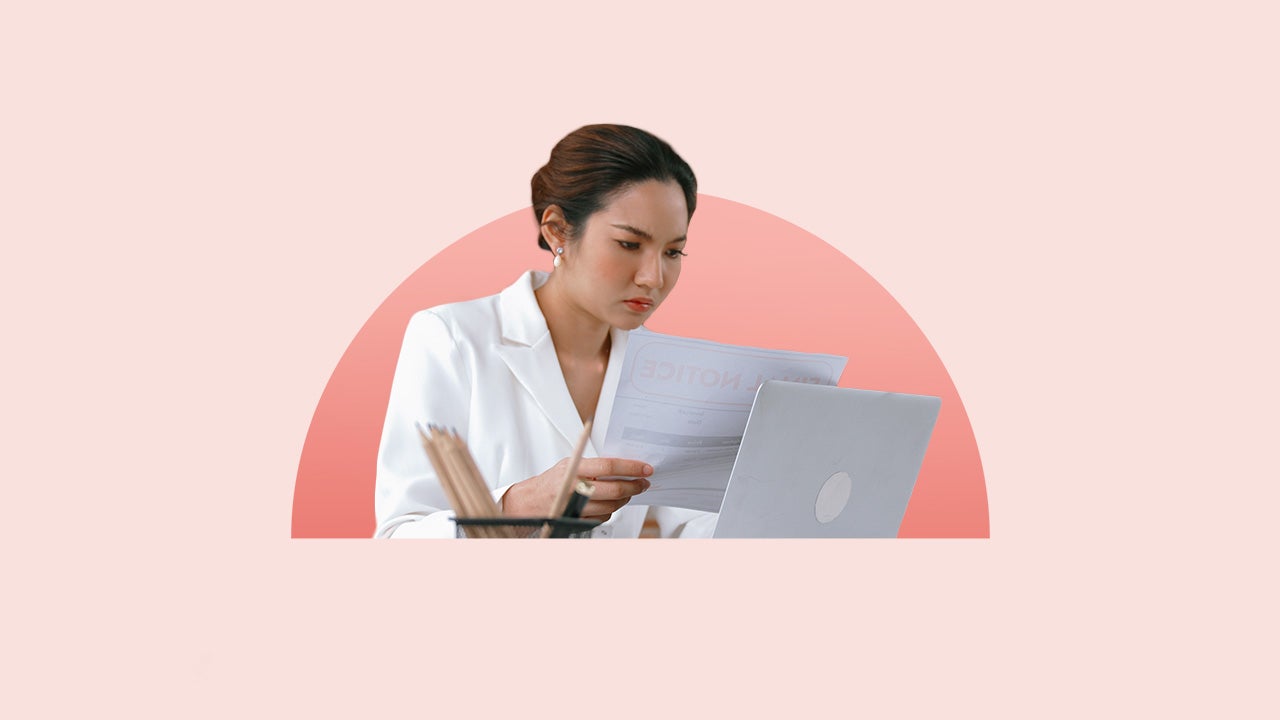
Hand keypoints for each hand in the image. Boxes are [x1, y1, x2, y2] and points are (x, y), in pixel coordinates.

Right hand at [503, 457, 652, 521]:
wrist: (529, 503)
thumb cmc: (551, 482)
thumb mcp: (569, 465)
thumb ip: (593, 465)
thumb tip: (623, 466)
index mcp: (574, 468)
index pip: (609, 466)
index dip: (631, 467)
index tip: (645, 468)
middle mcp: (575, 487)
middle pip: (614, 488)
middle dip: (634, 486)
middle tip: (643, 483)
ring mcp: (576, 506)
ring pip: (612, 506)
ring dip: (624, 499)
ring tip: (628, 492)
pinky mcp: (577, 521)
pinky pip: (603, 517)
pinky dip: (610, 511)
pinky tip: (610, 504)